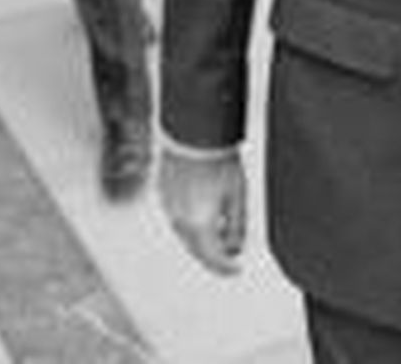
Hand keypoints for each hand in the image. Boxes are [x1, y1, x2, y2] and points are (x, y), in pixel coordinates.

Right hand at [159, 149, 246, 275]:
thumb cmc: (216, 160)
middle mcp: (179, 221)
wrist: (193, 132)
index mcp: (199, 226)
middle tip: (229, 252)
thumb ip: (237, 229)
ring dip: (201, 239)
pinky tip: (202, 209)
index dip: (228, 268)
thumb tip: (235, 249)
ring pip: (186, 235)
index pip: (214, 260)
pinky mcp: (162, 193)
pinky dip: (190, 222)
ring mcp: (168, 207)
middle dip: (214, 255)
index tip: (237, 268)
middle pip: (198, 251)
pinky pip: (177, 217)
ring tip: (219, 227)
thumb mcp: (237, 197)